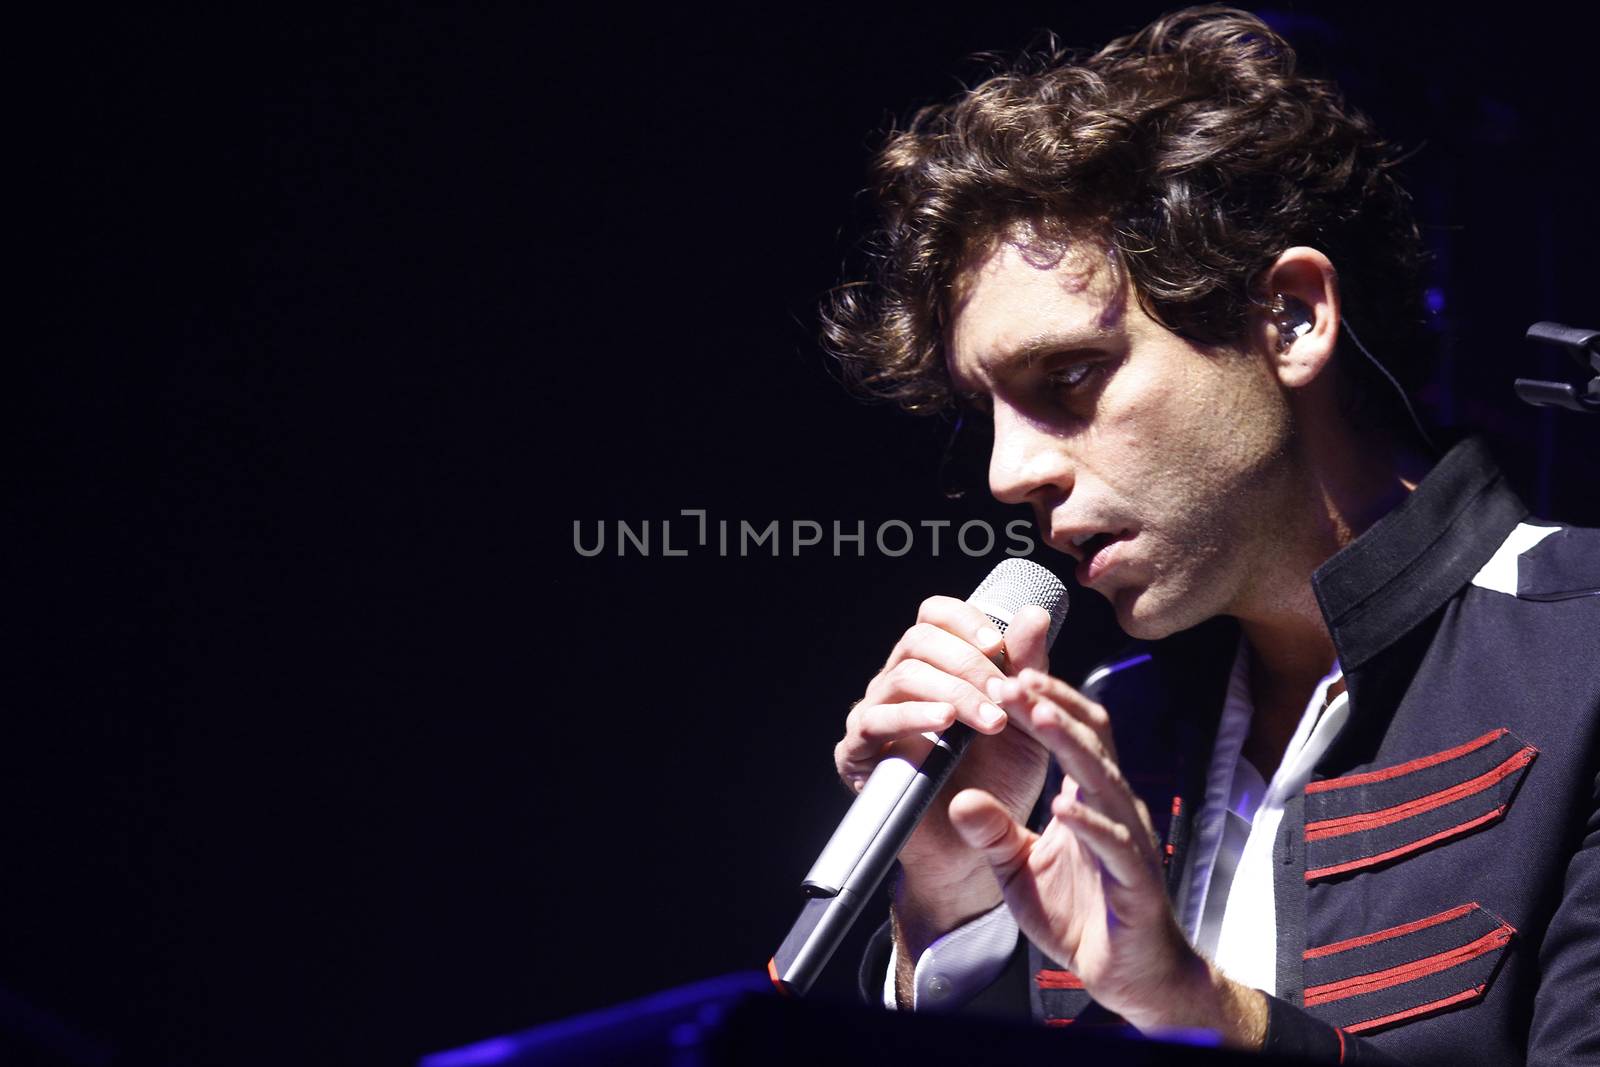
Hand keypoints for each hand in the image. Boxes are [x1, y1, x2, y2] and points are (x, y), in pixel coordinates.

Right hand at [834, 600, 1053, 936]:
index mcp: (935, 666)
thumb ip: (1026, 668)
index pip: (935, 617)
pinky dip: (912, 716)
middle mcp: (899, 684)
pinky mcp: (857, 753)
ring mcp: (874, 716)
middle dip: (967, 661)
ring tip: (988, 720)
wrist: (977, 849)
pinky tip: (944, 725)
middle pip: (917, 639)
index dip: (964, 620)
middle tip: (1003, 693)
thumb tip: (1034, 613)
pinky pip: (874, 721)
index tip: (998, 645)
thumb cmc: (999, 782)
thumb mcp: (1025, 720)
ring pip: (901, 676)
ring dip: (952, 691)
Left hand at [948, 669, 1266, 1046]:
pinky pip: (1115, 846)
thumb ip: (992, 832)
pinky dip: (1089, 824)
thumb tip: (958, 797)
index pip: (1074, 733)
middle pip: (1092, 741)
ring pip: (1105, 780)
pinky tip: (1064, 807)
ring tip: (1037, 715)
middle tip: (1012, 677)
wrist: (1128, 977)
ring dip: (1070, 745)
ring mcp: (1130, 843)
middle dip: (1051, 706)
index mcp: (1091, 799)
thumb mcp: (1018, 868)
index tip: (1004, 673)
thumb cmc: (1080, 916)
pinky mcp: (1137, 883)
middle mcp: (1117, 810)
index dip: (1043, 701)